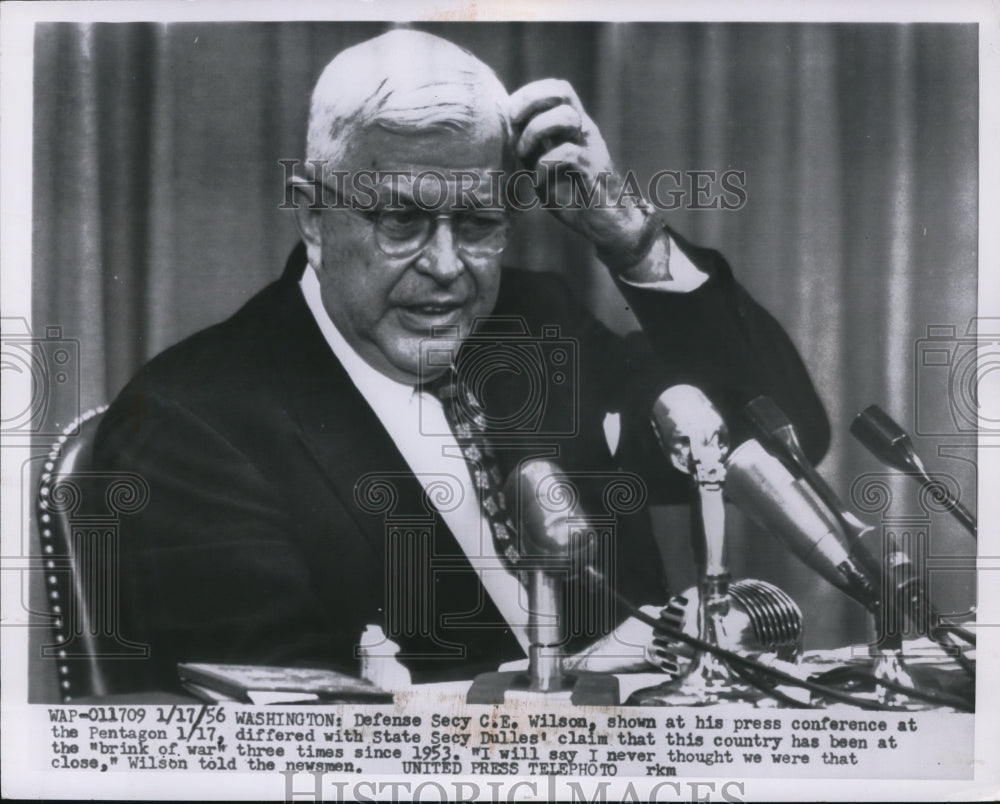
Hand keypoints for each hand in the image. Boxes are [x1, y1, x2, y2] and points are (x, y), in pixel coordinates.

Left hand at [508, 79, 652, 259]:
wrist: (608, 224)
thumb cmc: (575, 199)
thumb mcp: (544, 173)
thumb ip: (529, 154)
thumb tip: (505, 138)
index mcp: (573, 129)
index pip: (556, 90)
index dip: (530, 93)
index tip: (510, 115)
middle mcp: (583, 131)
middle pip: (562, 91)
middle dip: (530, 100)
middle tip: (513, 122)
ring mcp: (590, 148)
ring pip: (566, 116)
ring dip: (536, 131)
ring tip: (524, 154)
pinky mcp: (593, 169)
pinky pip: (567, 153)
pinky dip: (544, 166)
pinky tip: (539, 183)